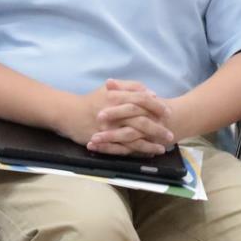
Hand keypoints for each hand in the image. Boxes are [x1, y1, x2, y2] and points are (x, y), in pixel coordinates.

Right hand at [60, 80, 176, 155]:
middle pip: (140, 121)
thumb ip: (129, 87)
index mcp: (116, 97)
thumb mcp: (109, 88)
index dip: (156, 106)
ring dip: (150, 144)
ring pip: (134, 138)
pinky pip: (124, 149)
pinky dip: (137, 152)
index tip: (167, 112)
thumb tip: (149, 93)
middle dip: (157, 128)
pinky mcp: (105, 141)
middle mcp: (114, 113)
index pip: (141, 100)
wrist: (70, 114)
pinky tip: (147, 153)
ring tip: (163, 148)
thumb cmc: (92, 100)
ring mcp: (109, 129)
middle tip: (170, 133)